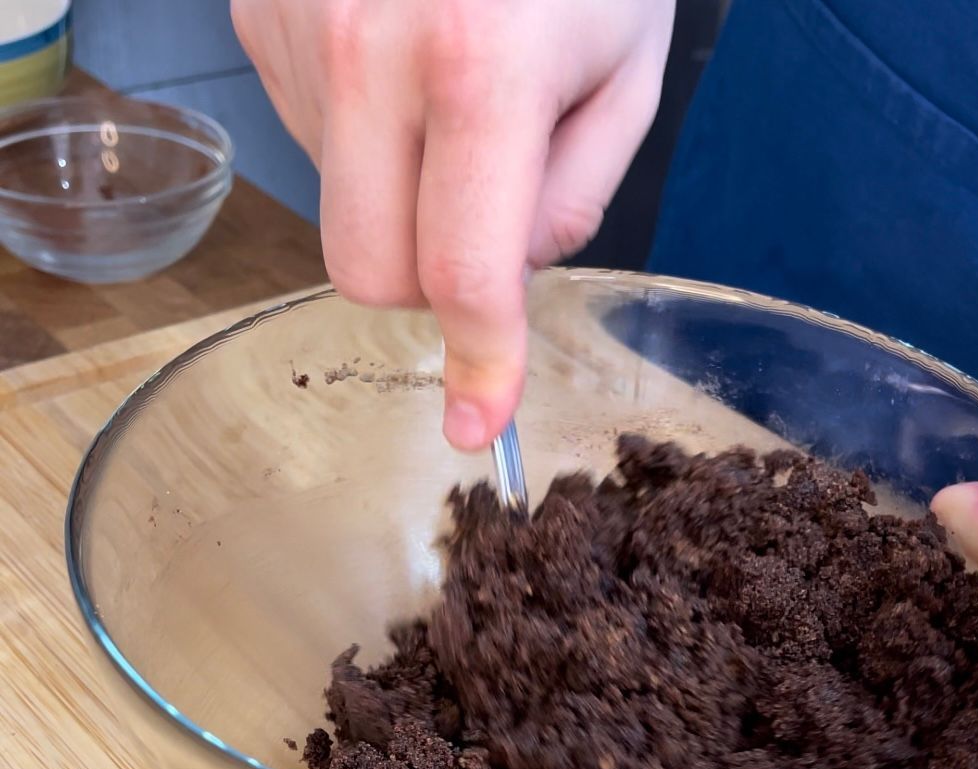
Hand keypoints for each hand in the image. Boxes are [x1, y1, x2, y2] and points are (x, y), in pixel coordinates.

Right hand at [232, 0, 674, 448]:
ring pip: (338, 209)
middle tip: (481, 225)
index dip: (479, 365)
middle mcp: (367, 53)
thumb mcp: (625, 70)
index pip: (465, 276)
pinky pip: (310, 140)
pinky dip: (363, 139)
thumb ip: (570, 200)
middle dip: (428, 285)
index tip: (479, 424)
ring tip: (449, 96)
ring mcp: (296, 31)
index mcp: (482, 70)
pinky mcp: (257, 14)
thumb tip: (504, 282)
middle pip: (367, 273)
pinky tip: (401, 65)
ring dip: (399, 196)